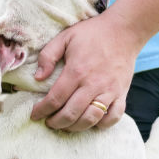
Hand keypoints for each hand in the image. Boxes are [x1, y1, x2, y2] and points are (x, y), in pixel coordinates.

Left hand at [30, 12, 140, 131]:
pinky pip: (113, 116)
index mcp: (76, 70)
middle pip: (71, 113)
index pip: (55, 98)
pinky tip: (91, 122)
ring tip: (66, 126)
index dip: (42, 110)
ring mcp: (109, 90)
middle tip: (48, 122)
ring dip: (75, 127)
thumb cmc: (92, 33)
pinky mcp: (122, 93)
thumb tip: (38, 78)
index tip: (35, 114)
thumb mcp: (65, 37)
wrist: (124, 31)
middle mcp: (93, 84)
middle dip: (56, 122)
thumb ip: (48, 56)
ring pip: (91, 119)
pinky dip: (102, 124)